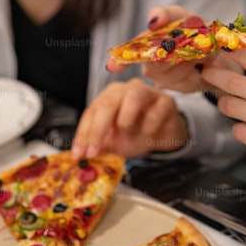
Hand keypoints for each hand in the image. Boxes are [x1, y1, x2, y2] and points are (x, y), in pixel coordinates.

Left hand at [71, 78, 189, 158]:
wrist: (163, 136)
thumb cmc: (136, 134)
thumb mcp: (114, 142)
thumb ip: (99, 145)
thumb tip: (81, 155)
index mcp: (109, 96)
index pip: (92, 111)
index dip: (83, 134)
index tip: (79, 154)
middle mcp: (126, 90)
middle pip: (109, 102)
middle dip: (97, 129)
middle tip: (93, 151)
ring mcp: (147, 92)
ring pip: (133, 98)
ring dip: (126, 121)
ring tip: (128, 136)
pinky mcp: (166, 101)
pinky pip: (156, 111)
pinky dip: (149, 126)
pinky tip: (149, 134)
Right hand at [105, 5, 214, 92]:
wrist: (220, 48)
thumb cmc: (196, 28)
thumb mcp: (183, 15)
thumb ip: (167, 14)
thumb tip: (153, 20)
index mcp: (148, 44)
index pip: (130, 53)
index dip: (121, 61)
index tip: (111, 67)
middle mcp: (151, 65)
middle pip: (153, 65)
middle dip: (168, 56)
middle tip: (184, 48)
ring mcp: (166, 79)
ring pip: (170, 74)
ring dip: (185, 62)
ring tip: (196, 52)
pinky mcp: (182, 88)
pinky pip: (186, 81)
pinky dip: (195, 70)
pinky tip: (200, 64)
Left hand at [202, 48, 245, 175]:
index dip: (233, 51)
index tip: (220, 44)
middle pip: (233, 82)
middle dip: (214, 74)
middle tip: (205, 70)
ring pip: (231, 107)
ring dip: (224, 103)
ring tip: (227, 102)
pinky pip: (240, 132)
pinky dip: (239, 128)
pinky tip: (244, 127)